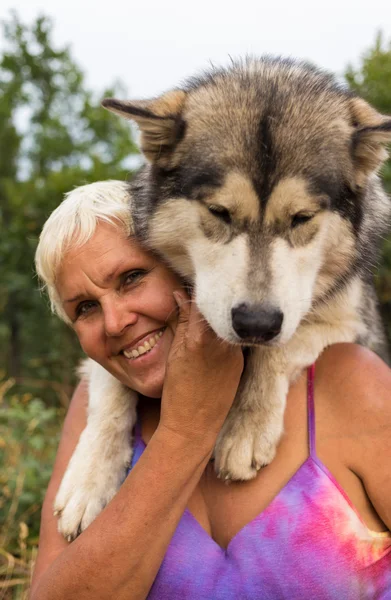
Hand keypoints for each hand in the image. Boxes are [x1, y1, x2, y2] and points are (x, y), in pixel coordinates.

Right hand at [159, 290, 243, 447]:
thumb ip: (183, 321)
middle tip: (207, 284)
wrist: (194, 426)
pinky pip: (236, 339)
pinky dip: (227, 331)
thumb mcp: (175, 353)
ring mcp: (236, 354)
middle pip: (222, 310)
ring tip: (213, 307)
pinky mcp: (242, 364)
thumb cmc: (177, 391)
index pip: (203, 300)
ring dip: (222, 315)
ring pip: (231, 324)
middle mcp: (224, 344)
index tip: (195, 276)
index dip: (198, 286)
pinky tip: (218, 331)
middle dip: (213, 297)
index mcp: (201, 339)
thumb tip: (181, 294)